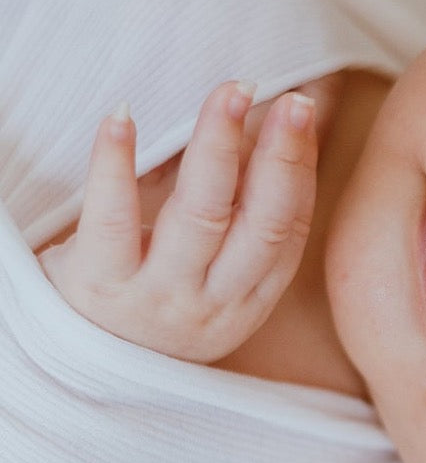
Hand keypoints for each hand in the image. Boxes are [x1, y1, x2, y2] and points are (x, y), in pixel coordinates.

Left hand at [37, 80, 318, 362]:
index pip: (287, 230)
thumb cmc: (153, 305)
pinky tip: (123, 117)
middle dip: (279, 158)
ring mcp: (159, 297)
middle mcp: (213, 303)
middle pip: (258, 225)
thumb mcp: (211, 280)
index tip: (302, 110)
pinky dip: (116, 163)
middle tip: (289, 100)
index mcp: (249, 299)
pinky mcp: (100, 286)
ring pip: (199, 218)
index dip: (298, 168)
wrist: (85, 368)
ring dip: (218, 148)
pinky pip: (113, 220)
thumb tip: (269, 129)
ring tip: (231, 94)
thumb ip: (238, 217)